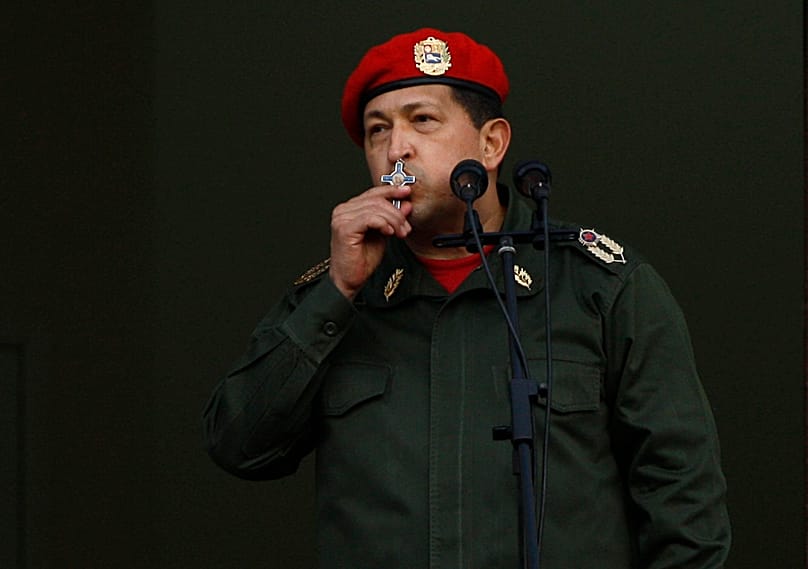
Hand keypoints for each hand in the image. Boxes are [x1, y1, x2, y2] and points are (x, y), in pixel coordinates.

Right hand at [329, 184, 412, 299]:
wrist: (349, 280)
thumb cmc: (362, 260)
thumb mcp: (383, 234)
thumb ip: (392, 218)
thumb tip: (406, 204)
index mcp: (350, 209)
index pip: (373, 193)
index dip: (392, 190)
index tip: (407, 192)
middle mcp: (343, 210)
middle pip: (377, 200)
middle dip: (396, 213)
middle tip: (406, 227)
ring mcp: (342, 218)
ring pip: (376, 208)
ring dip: (393, 220)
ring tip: (400, 233)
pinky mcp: (344, 228)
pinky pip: (370, 218)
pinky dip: (384, 224)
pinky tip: (389, 233)